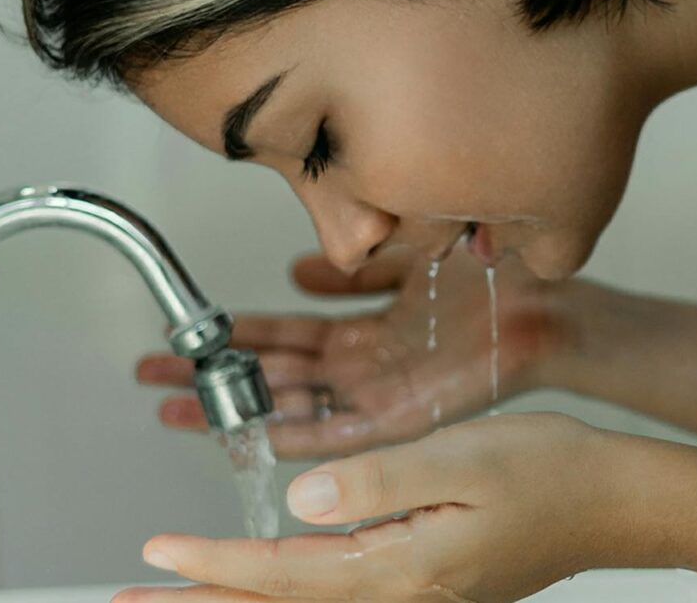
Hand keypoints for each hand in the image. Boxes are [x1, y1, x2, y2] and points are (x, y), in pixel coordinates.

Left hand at [113, 412, 696, 601]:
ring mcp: (416, 597)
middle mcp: (403, 597)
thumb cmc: (550, 471)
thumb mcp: (464, 461)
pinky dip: (286, 595)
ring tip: (184, 601)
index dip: (213, 570)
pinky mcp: (427, 583)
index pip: (284, 577)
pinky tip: (271, 586)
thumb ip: (378, 483)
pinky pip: (337, 598)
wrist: (612, 500)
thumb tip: (301, 501)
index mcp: (404, 569)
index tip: (156, 559)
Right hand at [136, 243, 582, 457]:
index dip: (233, 336)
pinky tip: (256, 437)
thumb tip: (297, 268)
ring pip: (294, 405)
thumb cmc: (485, 280)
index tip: (187, 335)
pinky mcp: (404, 417)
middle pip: (273, 374)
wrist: (542, 305)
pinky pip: (342, 433)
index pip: (282, 336)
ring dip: (239, 408)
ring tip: (181, 408)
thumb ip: (351, 269)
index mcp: (363, 330)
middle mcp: (362, 366)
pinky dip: (299, 436)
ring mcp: (378, 394)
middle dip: (214, 375)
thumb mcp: (403, 260)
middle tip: (154, 376)